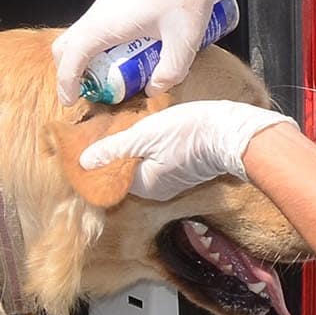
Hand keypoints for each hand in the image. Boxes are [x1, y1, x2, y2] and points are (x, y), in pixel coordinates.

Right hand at [51, 0, 246, 102]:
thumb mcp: (185, 40)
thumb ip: (170, 71)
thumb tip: (154, 89)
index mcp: (109, 21)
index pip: (72, 56)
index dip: (66, 82)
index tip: (71, 100)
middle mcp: (102, 9)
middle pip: (67, 44)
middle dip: (72, 71)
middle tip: (90, 89)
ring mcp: (108, 0)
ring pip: (82, 32)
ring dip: (87, 56)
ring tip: (113, 73)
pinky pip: (96, 23)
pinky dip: (99, 43)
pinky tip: (128, 50)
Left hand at [79, 100, 294, 199]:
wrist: (231, 132)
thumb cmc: (188, 132)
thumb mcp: (143, 136)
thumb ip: (113, 149)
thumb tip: (84, 162)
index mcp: (145, 185)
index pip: (113, 176)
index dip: (102, 160)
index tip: (91, 142)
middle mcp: (159, 189)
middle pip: (129, 171)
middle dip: (118, 154)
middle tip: (107, 130)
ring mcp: (175, 180)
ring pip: (145, 164)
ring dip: (135, 149)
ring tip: (127, 126)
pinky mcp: (188, 168)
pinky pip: (161, 160)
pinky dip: (153, 148)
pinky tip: (151, 129)